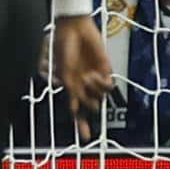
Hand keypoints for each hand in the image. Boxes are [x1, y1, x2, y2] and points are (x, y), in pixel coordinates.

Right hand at [51, 12, 112, 140]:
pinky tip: (96, 74)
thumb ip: (69, 90)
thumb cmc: (62, 48)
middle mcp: (82, 85)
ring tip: (87, 77)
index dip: (81, 125)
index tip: (86, 139)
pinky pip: (108, 85)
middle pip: (91, 107)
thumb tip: (73, 108)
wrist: (73, 29)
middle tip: (83, 90)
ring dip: (94, 91)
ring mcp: (94, 77)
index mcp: (69, 87)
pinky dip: (102, 84)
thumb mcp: (61, 72)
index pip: (76, 112)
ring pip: (101, 97)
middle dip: (90, 105)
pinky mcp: (105, 69)